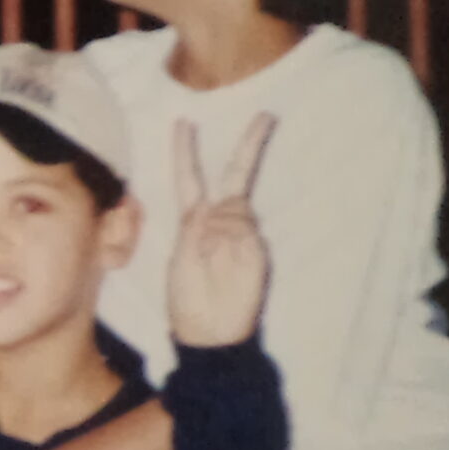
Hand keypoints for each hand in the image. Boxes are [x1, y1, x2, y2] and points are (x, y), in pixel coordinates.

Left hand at [167, 114, 274, 347]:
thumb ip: (205, 229)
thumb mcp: (183, 258)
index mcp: (194, 221)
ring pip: (236, 210)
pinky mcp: (258, 250)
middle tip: (265, 116)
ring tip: (211, 263)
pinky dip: (232, 241)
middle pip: (235, 177)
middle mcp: (222, 222)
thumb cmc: (188, 299)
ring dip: (221, 228)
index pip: (190, 179)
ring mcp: (244, 235)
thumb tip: (233, 207)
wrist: (209, 333)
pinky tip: (226, 262)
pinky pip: (243, 233)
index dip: (185, 152)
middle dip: (250, 146)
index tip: (183, 123)